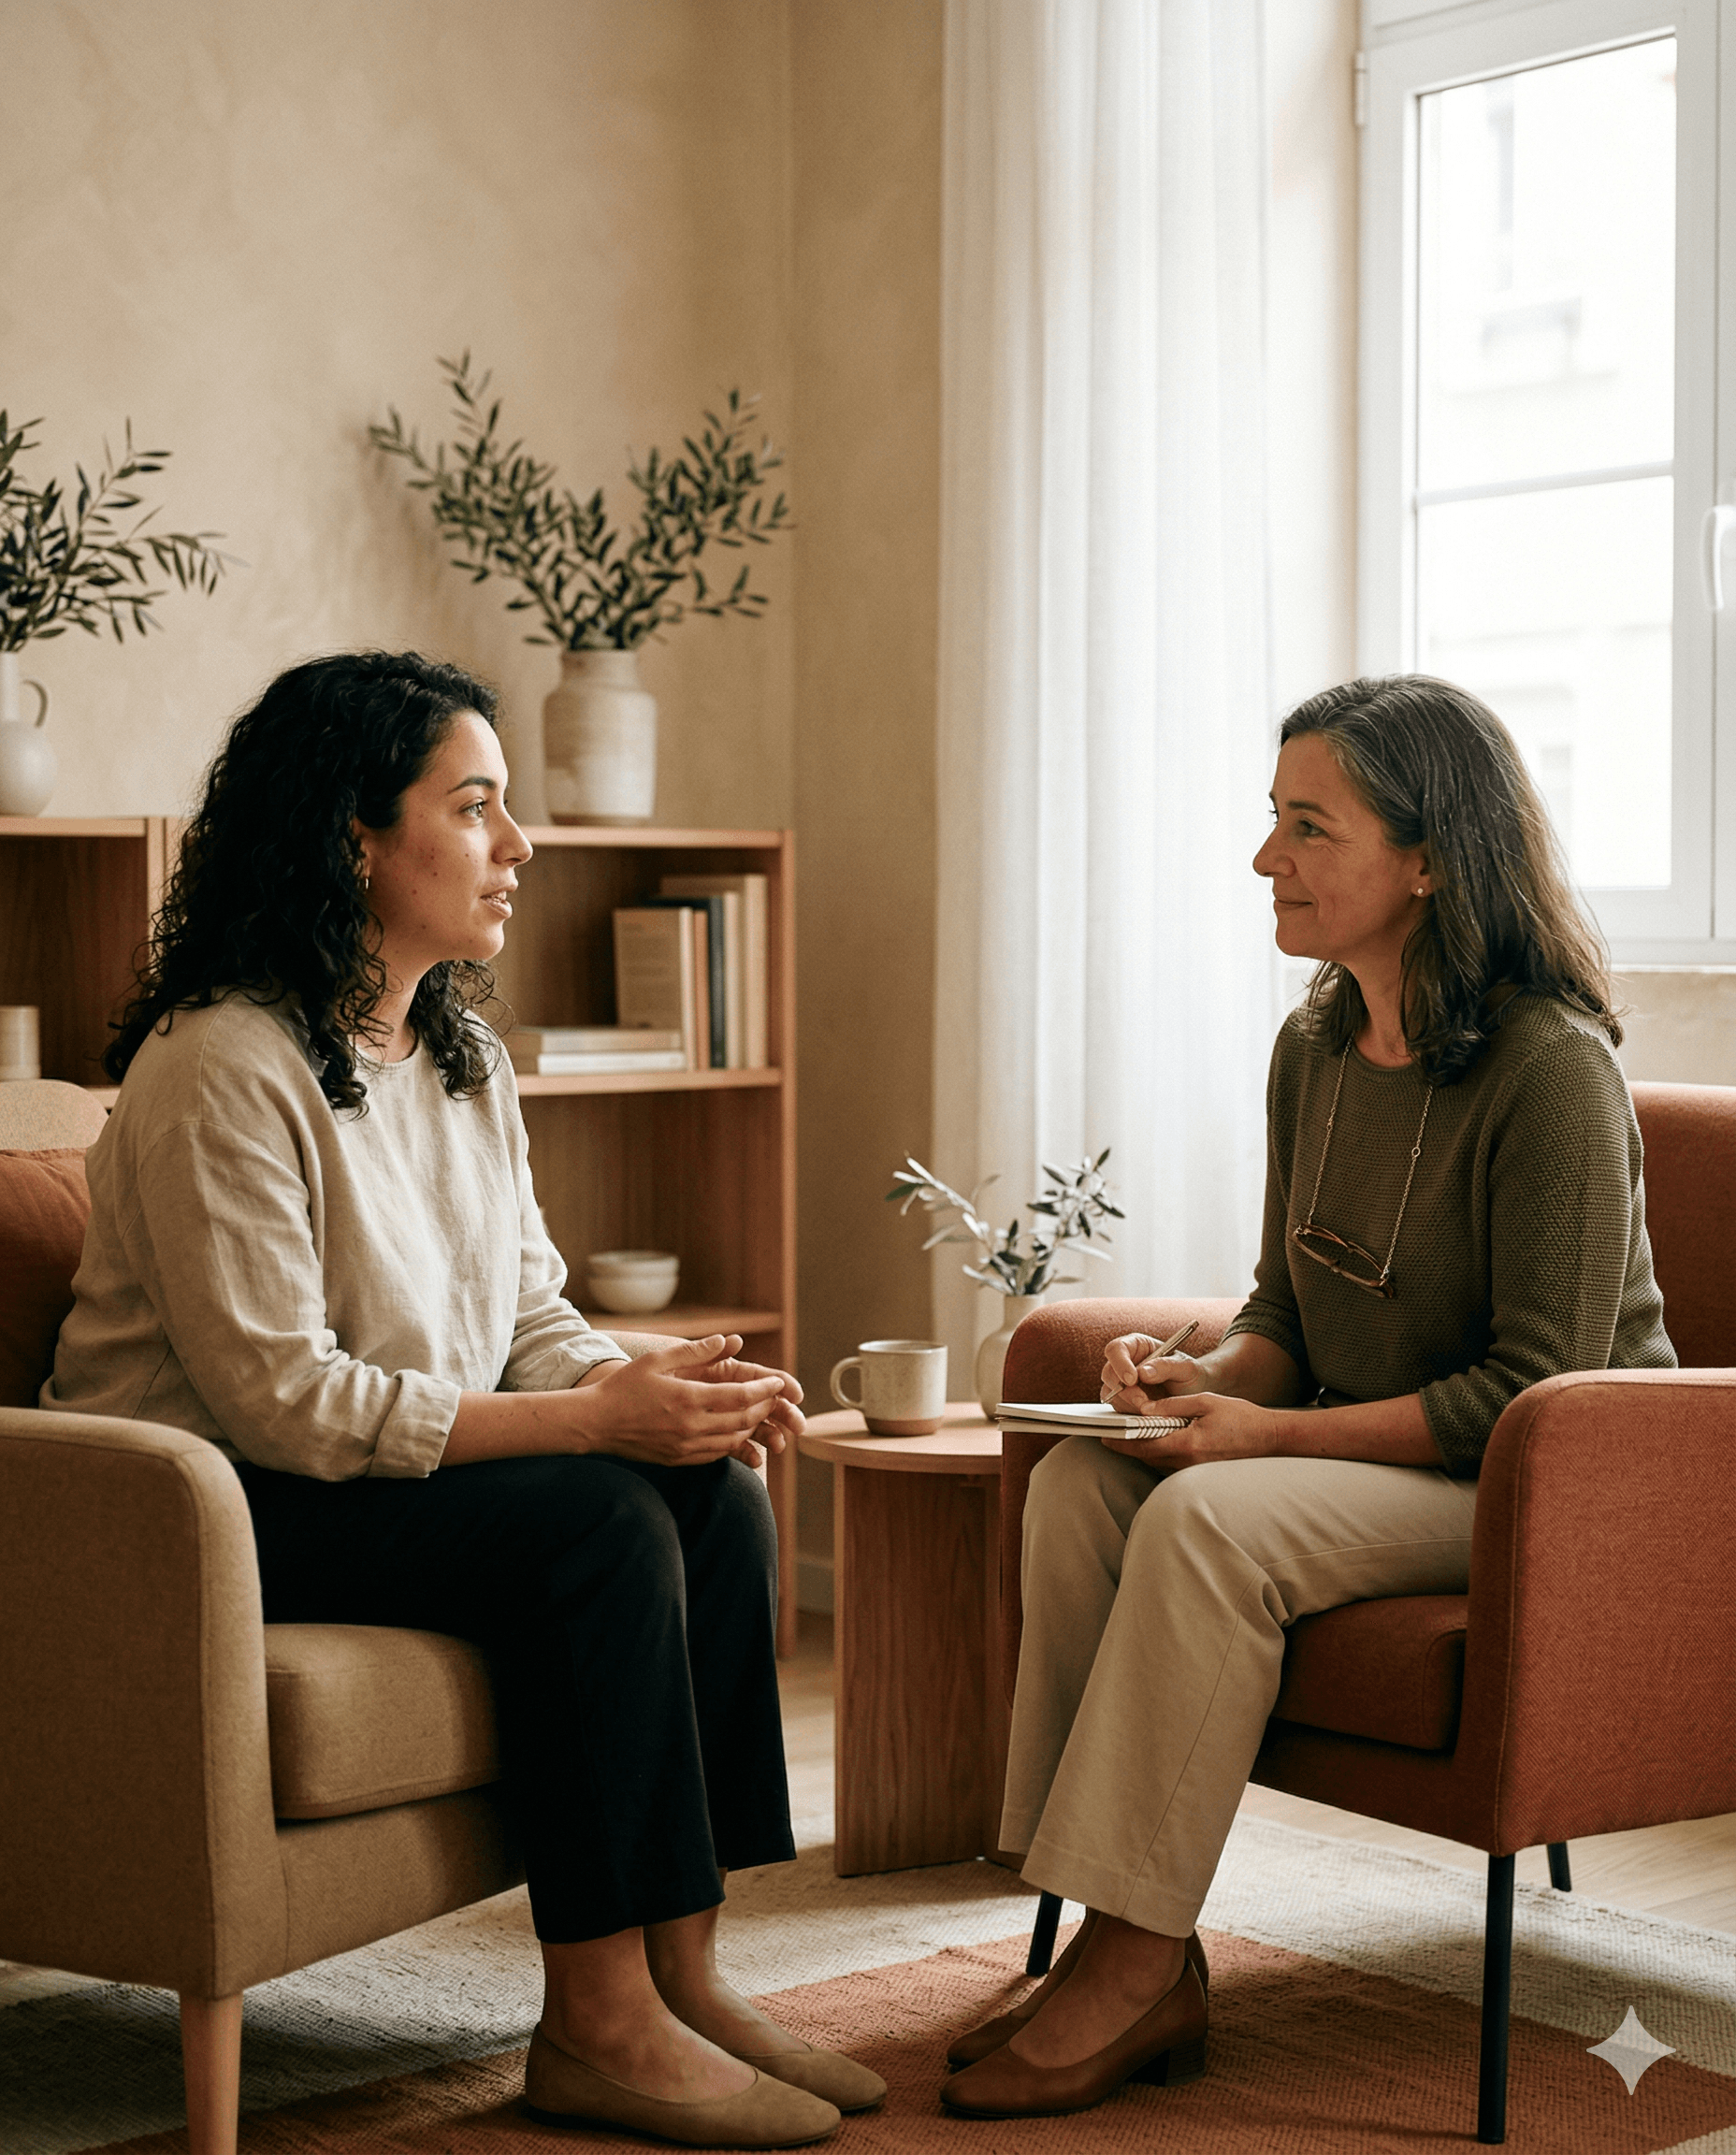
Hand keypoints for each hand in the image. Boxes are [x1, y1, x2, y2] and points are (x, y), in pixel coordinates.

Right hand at [575, 1336, 796, 1467]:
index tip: (779, 1382)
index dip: (765, 1390)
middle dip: (764, 1408)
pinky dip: (732, 1442)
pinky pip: (716, 1454)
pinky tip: (735, 1430)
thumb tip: (728, 1340)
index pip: (740, 1396)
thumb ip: (695, 1351)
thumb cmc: (624, 1387)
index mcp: (688, 1399)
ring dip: (751, 1427)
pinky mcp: (679, 1459)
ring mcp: (685, 1446)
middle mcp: (691, 1426)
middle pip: (743, 1420)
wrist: (596, 1423)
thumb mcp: (657, 1360)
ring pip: (733, 1440)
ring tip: (759, 1412)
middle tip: (774, 1396)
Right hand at [1099, 1331, 1210, 1412]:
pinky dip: (1131, 1413)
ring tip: (1151, 1408)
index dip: (1120, 1363)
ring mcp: (1122, 1384)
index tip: (1132, 1379)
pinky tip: (1148, 1413)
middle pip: (1108, 1373)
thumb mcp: (1185, 1367)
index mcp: (1137, 1346)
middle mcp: (1125, 1363)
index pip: (1116, 1349)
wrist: (1195, 1395)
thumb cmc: (1190, 1374)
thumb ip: (1166, 1366)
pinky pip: (1119, 1408)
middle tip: (1143, 1400)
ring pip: (1110, 1393)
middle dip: (1124, 1390)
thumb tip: (1143, 1372)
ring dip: (1128, 1403)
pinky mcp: (1125, 1402)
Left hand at [1100, 1390, 1282, 1467]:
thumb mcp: (1206, 1402)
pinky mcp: (1201, 1473)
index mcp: (1189, 1443)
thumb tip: (1145, 1409)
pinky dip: (1160, 1454)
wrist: (1270, 1439)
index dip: (1121, 1442)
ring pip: (1158, 1462)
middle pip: (1148, 1456)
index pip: (1145, 1445)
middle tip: (1111, 1432)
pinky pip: (1172, 1465)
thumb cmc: (1241, 1417)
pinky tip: (1157, 1441)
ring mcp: (1195, 1471)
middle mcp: (1189, 1462)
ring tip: (1130, 1434)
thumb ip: (1174, 1406)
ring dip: (1144, 1450)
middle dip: (1128, 1446)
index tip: (1104, 1436)